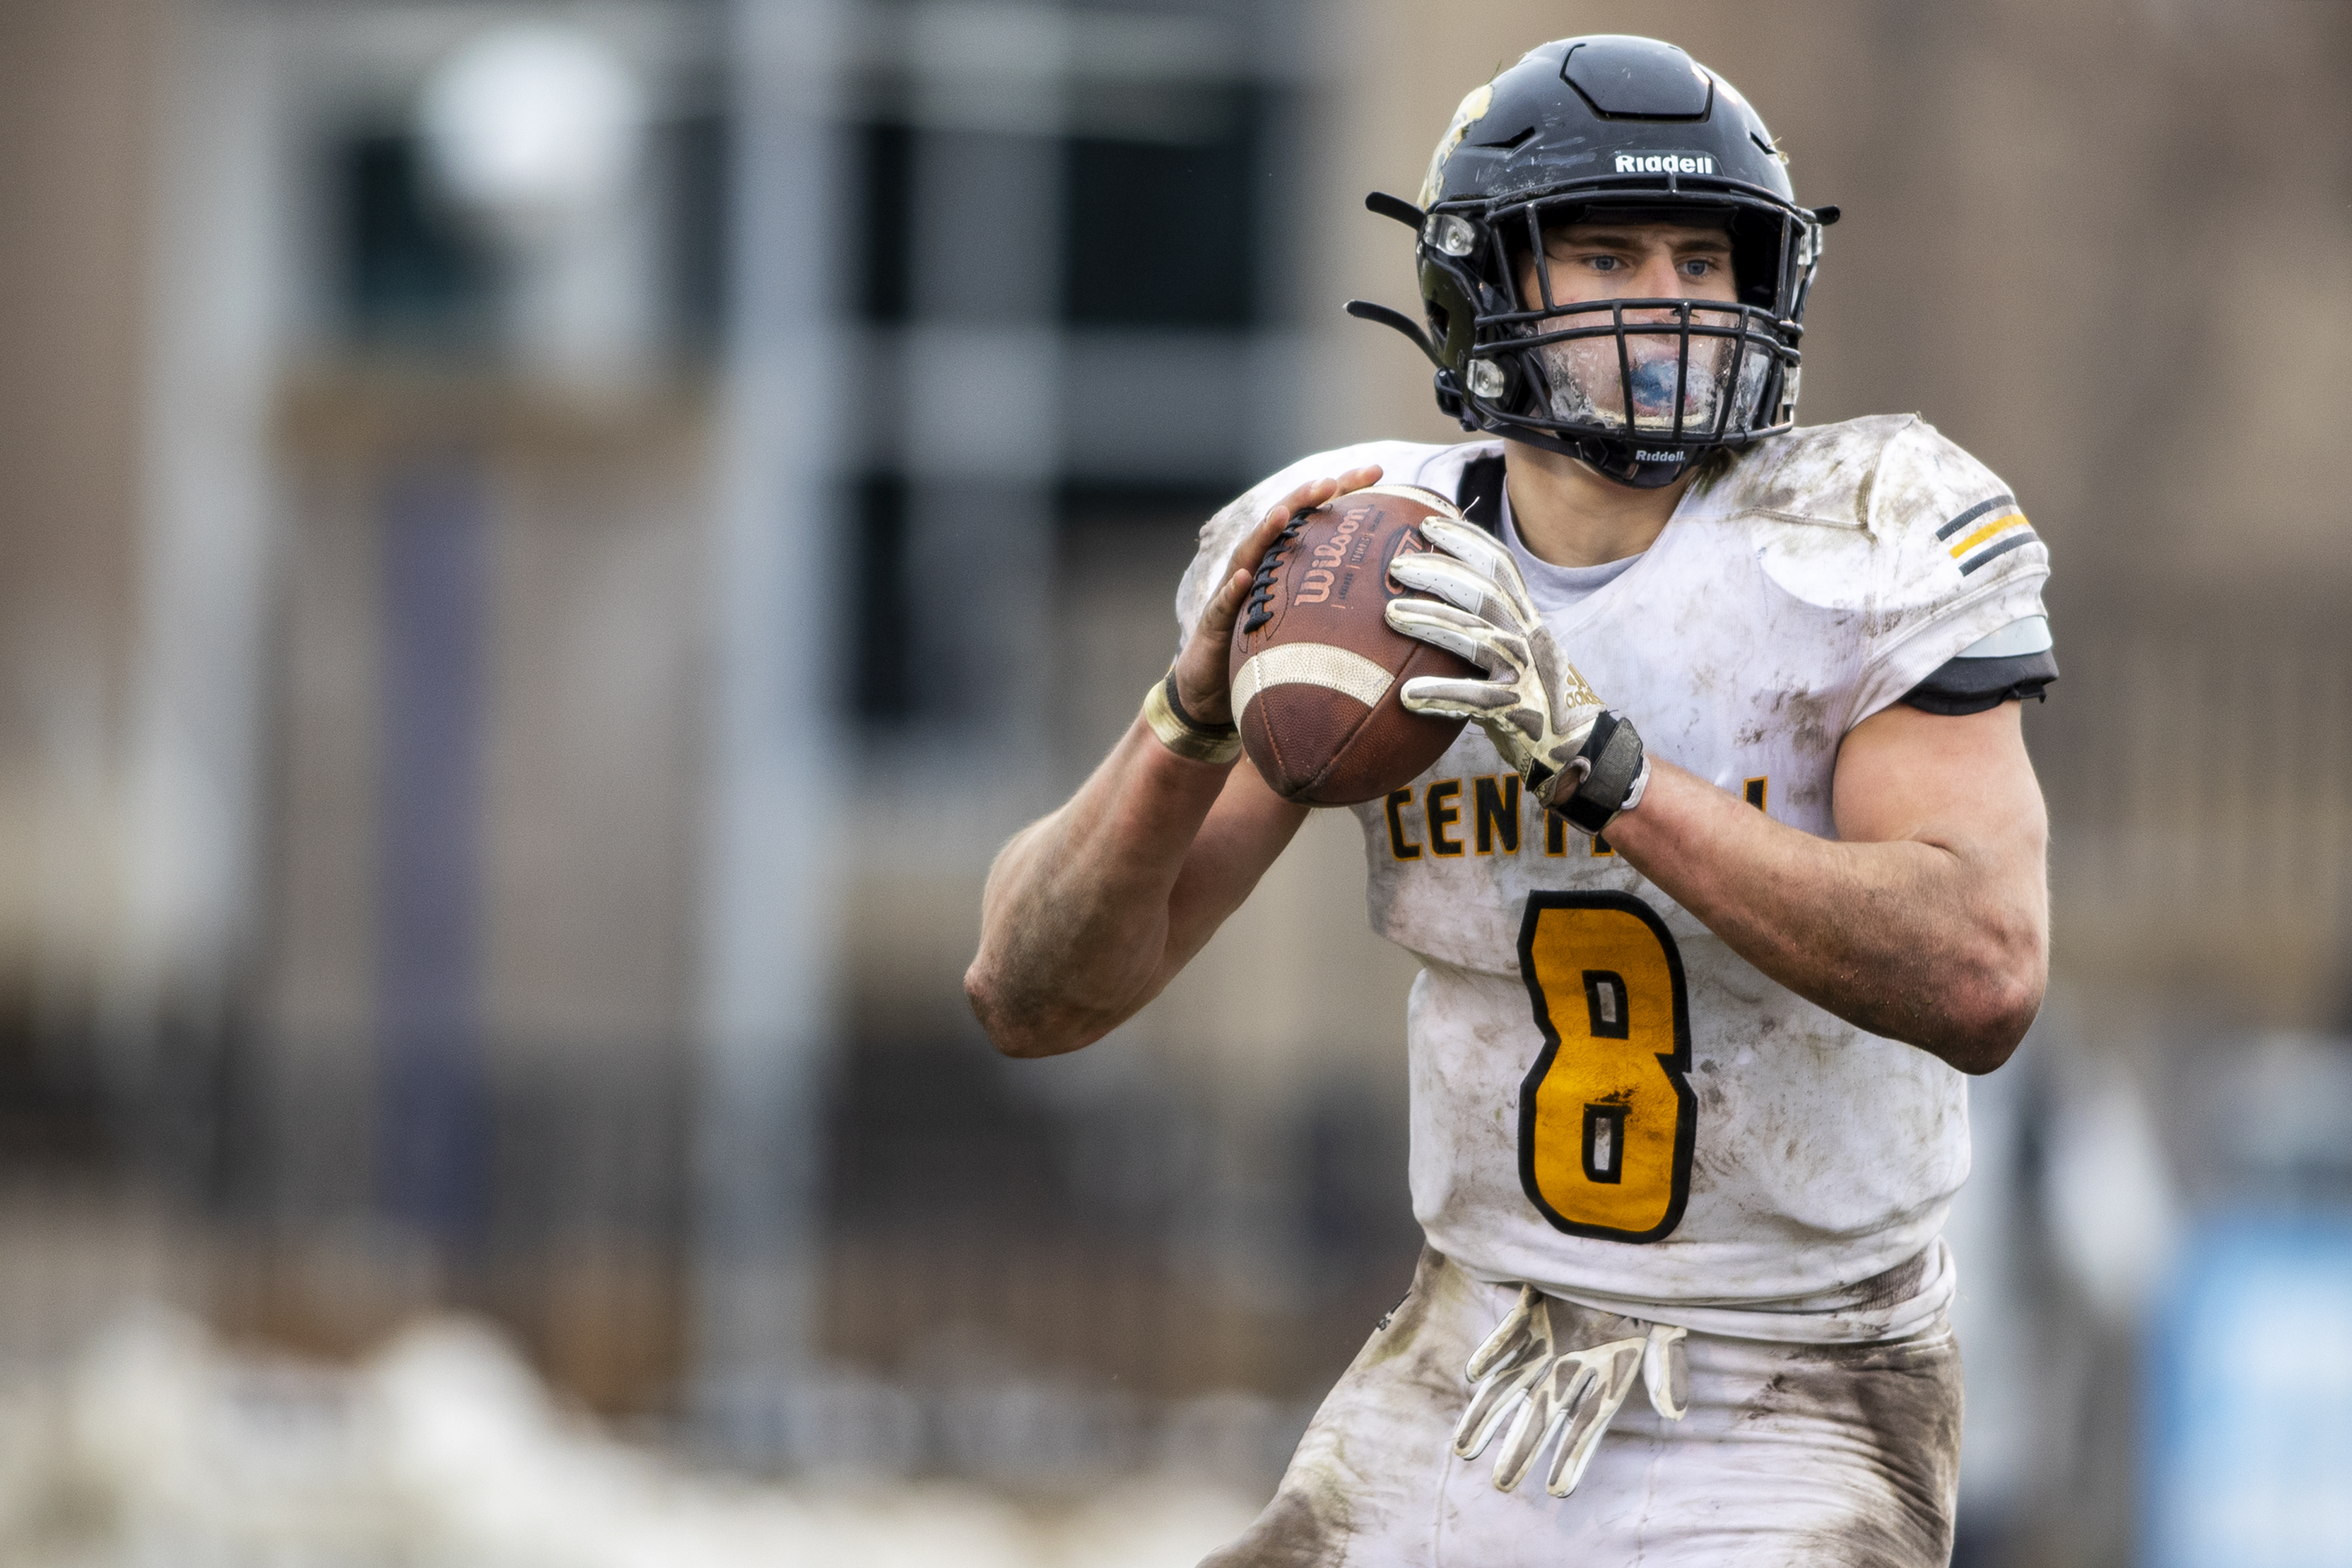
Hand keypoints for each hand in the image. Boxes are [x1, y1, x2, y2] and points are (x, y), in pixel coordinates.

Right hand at [1173, 466, 1384, 725]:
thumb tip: (1404, 598)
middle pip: (1282, 523)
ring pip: (1249, 554)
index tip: (1376, 472)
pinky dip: (1232, 590)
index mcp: (1284, 562)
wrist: (1213, 686)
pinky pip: (1223, 604)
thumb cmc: (1264, 651)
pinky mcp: (1215, 622)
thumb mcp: (1308, 623)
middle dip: (1305, 498)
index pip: (1315, 518)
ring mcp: (1234, 592)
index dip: (1343, 491)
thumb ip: (1342, 602)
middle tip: (1331, 481)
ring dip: (1265, 532)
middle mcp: (1258, 567)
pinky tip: (1244, 577)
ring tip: (1284, 514)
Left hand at [1383, 517, 1609, 806]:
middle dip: (1440, 572)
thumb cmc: (1537, 703)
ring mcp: (1527, 673)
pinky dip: (1441, 694)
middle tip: (1397, 564)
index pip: (1501, 566)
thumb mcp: (1518, 656)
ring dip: (1432, 622)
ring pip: (1477, 637)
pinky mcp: (1518, 710)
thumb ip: (1488, 631)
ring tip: (1391, 615)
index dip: (1466, 540)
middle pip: (1485, 592)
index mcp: (1529, 621)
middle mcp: (1531, 639)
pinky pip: (1476, 698)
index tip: (1430, 523)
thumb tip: (1440, 608)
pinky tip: (1408, 695)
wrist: (1581, 752)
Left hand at [1451, 1285, 1687, 1496]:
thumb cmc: (1648, 1291)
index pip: (1589, 1427)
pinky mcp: (1530, 1311)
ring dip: (1488, 1413)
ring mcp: (1547, 1340)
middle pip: (1541, 1414)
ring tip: (1463, 1449)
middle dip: (1519, 1448)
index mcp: (1607, 1376)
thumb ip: (1667, 1369)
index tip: (1557, 1491)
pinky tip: (1473, 1375)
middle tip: (1499, 1483)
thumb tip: (1676, 1413)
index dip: (1574, 1457)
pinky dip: (1491, 1352)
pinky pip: (1507, 1335)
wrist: (1622, 1238)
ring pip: (1511, 1383)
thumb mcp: (1668, 1330)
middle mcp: (1572, 1365)